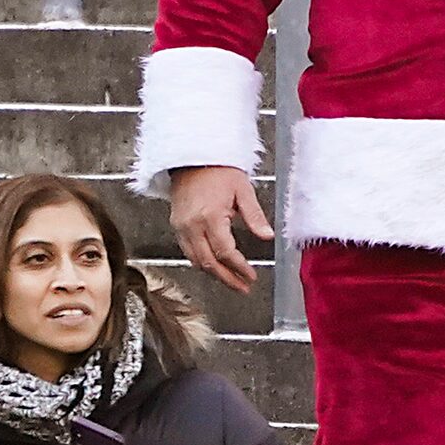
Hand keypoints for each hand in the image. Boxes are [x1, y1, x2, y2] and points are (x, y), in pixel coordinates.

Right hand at [168, 164, 271, 293]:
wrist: (192, 157)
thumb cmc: (218, 170)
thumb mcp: (243, 190)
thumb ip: (255, 216)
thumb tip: (267, 236)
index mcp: (210, 216)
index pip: (225, 252)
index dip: (239, 268)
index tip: (251, 276)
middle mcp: (192, 225)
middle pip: (208, 263)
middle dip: (227, 279)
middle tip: (243, 288)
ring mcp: (181, 227)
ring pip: (196, 261)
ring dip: (214, 274)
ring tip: (232, 281)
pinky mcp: (176, 225)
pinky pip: (187, 252)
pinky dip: (201, 262)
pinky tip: (214, 266)